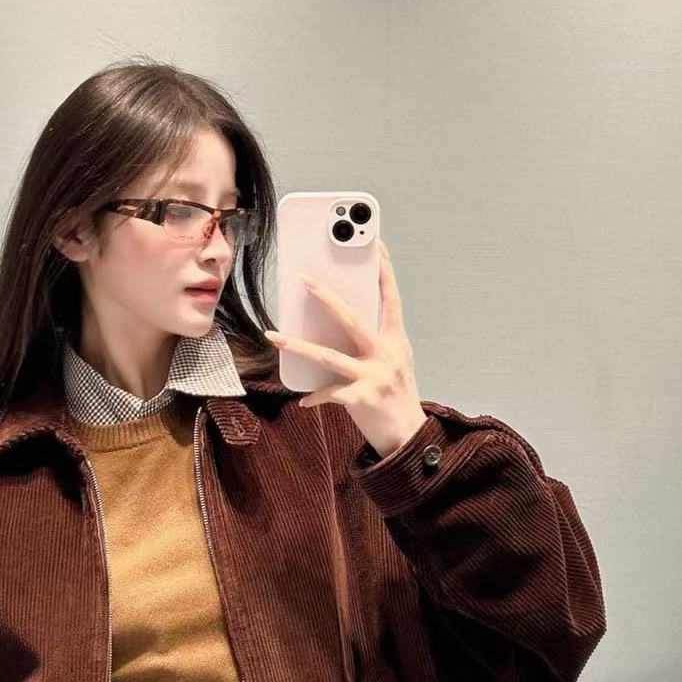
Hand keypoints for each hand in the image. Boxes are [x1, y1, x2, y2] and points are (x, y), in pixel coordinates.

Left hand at [264, 239, 426, 457]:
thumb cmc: (397, 397)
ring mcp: (374, 376)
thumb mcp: (393, 363)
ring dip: (296, 346)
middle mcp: (386, 354)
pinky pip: (328, 392)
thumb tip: (340, 322)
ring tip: (273, 335)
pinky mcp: (361, 399)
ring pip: (328, 356)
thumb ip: (374, 342)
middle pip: (351, 318)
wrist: (409, 438)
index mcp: (396, 341)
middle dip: (325, 297)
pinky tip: (304, 400)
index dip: (384, 270)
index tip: (376, 243)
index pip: (391, 298)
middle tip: (304, 278)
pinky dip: (314, 396)